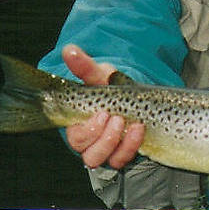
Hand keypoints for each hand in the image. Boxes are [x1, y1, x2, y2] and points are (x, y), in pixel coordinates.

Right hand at [62, 43, 144, 169]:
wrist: (129, 94)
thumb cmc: (108, 86)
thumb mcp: (98, 75)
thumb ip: (84, 65)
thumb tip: (68, 49)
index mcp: (79, 125)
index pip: (77, 137)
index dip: (89, 130)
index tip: (103, 113)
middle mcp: (90, 142)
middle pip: (90, 154)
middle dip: (105, 138)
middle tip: (118, 118)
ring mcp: (107, 150)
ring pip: (107, 160)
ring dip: (120, 145)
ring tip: (133, 125)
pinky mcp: (122, 153)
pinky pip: (123, 159)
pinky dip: (132, 147)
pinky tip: (140, 130)